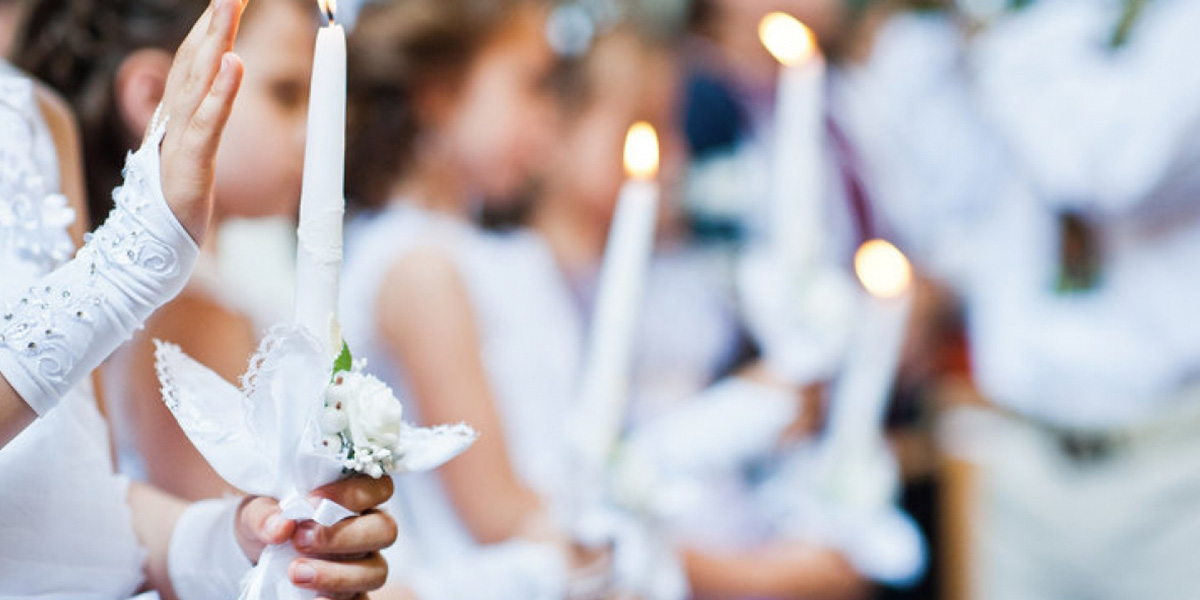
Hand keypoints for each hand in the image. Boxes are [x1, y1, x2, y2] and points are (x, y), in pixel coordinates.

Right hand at [157, 0, 246, 243]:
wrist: (150, 249)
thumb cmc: (176, 202)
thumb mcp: (197, 152)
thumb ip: (206, 118)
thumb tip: (224, 83)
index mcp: (178, 114)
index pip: (196, 60)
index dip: (211, 25)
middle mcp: (174, 118)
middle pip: (195, 59)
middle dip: (214, 19)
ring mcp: (178, 139)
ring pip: (198, 81)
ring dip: (215, 39)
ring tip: (231, 2)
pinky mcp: (188, 164)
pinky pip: (206, 123)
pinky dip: (221, 93)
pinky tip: (234, 63)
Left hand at [237, 476, 397, 598]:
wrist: (256, 552)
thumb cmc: (269, 518)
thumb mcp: (257, 509)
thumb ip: (265, 514)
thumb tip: (281, 527)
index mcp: (357, 495)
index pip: (377, 487)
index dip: (351, 494)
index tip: (310, 502)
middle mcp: (369, 528)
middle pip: (385, 530)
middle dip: (343, 537)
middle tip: (300, 540)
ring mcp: (365, 563)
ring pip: (377, 570)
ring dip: (338, 575)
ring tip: (296, 573)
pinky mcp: (353, 593)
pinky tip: (313, 599)